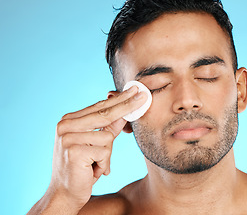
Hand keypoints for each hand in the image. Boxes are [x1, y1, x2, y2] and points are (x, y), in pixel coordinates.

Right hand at [29, 86, 146, 213]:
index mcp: (69, 121)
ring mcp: (68, 138)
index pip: (99, 107)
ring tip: (93, 165)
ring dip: (106, 155)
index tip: (135, 90)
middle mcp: (65, 126)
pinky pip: (104, 152)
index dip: (119, 99)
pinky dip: (103, 164)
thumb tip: (126, 113)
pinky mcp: (74, 151)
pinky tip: (91, 171)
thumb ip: (109, 128)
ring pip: (107, 137)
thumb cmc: (82, 168)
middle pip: (105, 114)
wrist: (65, 194)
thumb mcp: (96, 144)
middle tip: (144, 96)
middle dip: (127, 106)